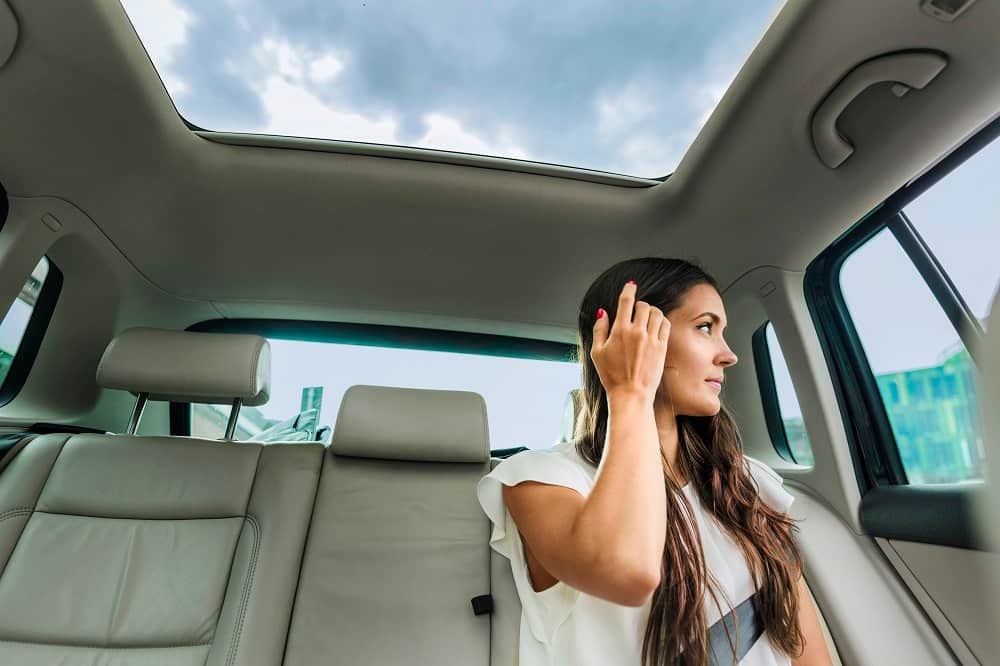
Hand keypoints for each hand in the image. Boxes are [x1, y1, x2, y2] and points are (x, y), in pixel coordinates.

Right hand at [590, 281, 669, 404]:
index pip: (626, 302)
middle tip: (636, 311)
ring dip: (651, 311)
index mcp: (619, 331)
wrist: (631, 394)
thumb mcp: (597, 352)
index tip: (630, 286)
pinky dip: (661, 321)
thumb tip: (602, 312)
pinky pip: (666, 325)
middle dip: (639, 305)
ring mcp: (651, 339)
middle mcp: (637, 332)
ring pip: (657, 313)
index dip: (628, 290)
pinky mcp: (662, 347)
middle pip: (643, 305)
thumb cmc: (612, 376)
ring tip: (647, 318)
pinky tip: (656, 326)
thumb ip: (599, 329)